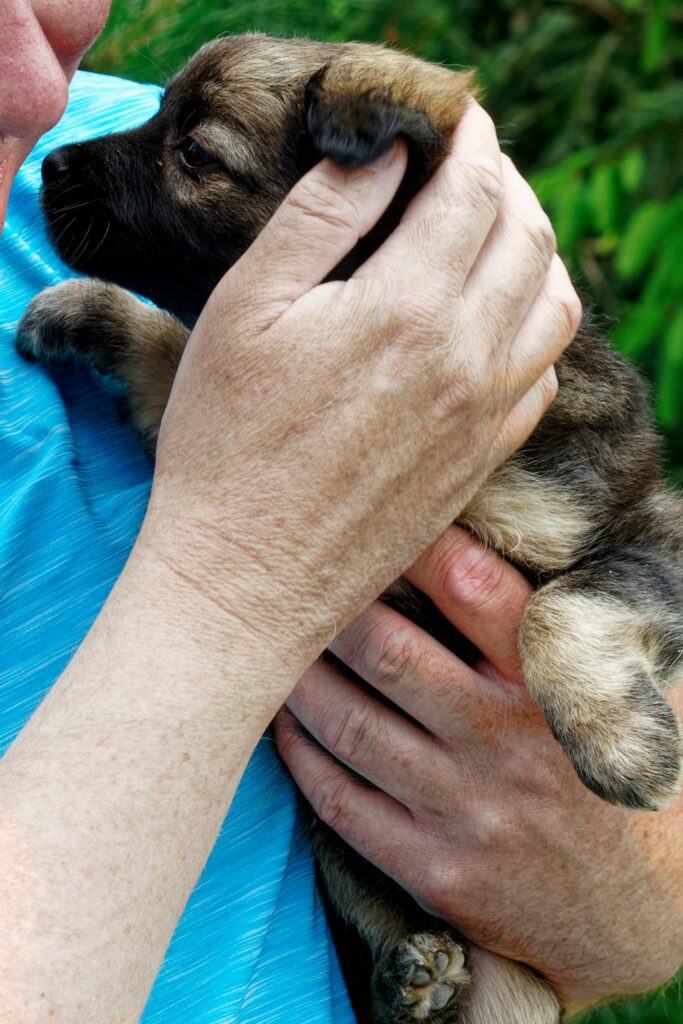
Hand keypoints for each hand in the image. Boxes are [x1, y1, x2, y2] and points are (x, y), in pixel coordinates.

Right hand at [141, 101, 578, 680]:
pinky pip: (542, 376)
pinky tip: (493, 323)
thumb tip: (385, 151)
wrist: (246, 577)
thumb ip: (322, 216)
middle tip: (469, 167)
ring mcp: (483, 416)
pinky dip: (535, 328)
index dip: (471, 137)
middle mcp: (466, 358)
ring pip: (555, 305)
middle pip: (529, 237)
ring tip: (491, 237)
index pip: (473, 189)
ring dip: (534, 252)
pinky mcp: (481, 461)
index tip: (455, 116)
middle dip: (509, 182)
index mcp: (406, 308)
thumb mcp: (247, 308)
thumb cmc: (226, 443)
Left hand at [276, 525, 682, 1003]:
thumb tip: (506, 547)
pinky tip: (286, 726)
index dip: (418, 543)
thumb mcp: (617, 697)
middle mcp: (508, 745)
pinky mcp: (434, 868)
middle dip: (332, 610)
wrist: (633, 911)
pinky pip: (343, 803)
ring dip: (300, 680)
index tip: (376, 515)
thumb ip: (563, 633)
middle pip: (389, 654)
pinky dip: (303, 757)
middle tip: (294, 580)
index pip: (475, 591)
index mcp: (552, 689)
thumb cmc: (606, 776)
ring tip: (273, 646)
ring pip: (351, 726)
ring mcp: (467, 812)